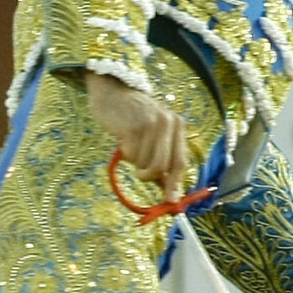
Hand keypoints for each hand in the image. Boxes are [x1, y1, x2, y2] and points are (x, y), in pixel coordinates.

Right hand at [83, 71, 186, 194]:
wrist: (112, 92)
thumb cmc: (132, 117)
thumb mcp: (153, 135)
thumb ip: (163, 160)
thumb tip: (169, 193)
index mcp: (177, 125)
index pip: (181, 162)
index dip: (176, 183)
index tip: (171, 201)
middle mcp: (169, 123)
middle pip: (163, 166)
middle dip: (149, 176)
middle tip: (140, 174)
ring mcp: (151, 124)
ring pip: (145, 163)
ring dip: (135, 162)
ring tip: (130, 145)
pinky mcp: (134, 126)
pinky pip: (131, 155)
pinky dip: (125, 153)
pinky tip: (123, 137)